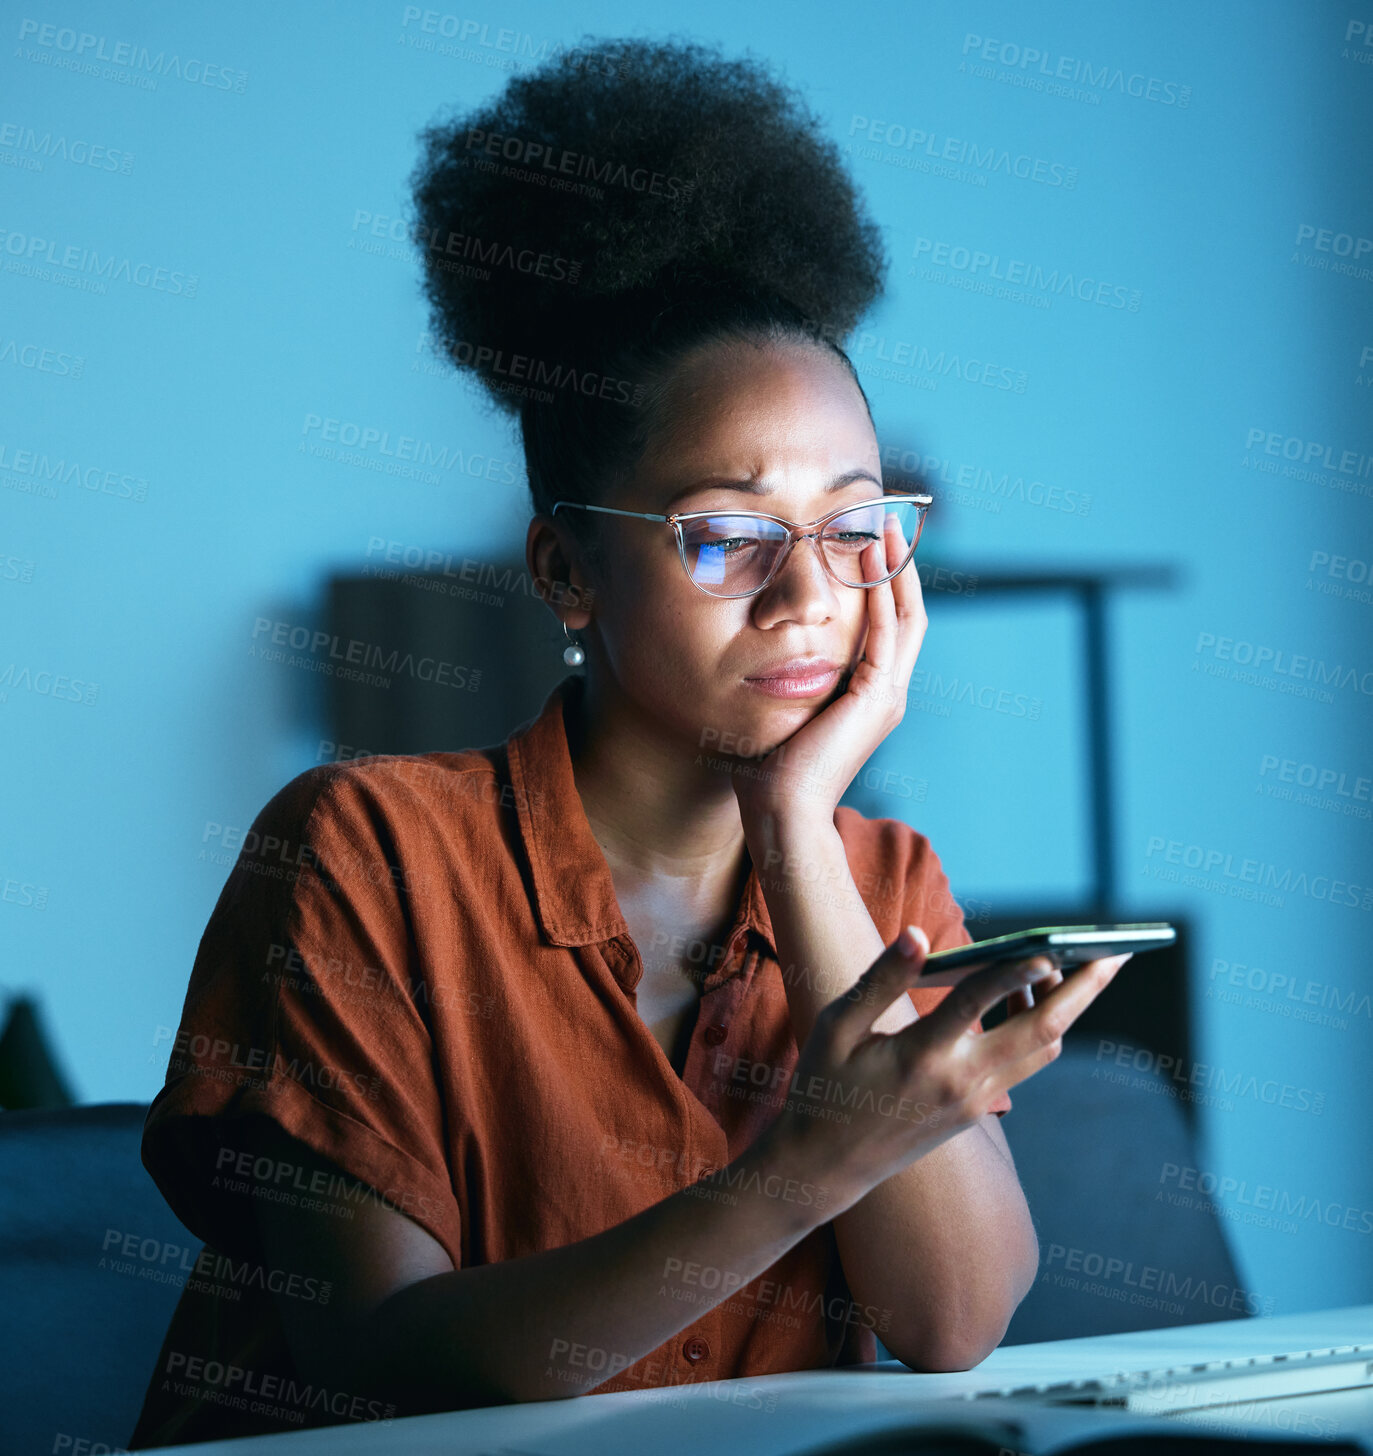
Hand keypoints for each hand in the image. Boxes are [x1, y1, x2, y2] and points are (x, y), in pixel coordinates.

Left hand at [731, 513, 925, 824]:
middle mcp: (886, 693)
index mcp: (868, 697)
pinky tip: (872, 563)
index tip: (866, 544)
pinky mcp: (877, 698)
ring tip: (884, 531)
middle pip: (907, 614)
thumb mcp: (780, 707)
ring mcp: (886, 696)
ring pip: (904, 617)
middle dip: (898, 567)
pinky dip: (882, 595)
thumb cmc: (768, 769)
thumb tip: (758, 650)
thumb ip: (784, 677)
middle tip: (886, 523)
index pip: (887, 627)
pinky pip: (886, 633)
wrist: (781, 811)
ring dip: (895, 571)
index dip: (882, 585)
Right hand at [765, 926, 1126, 1210]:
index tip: (1047, 946)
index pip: (976, 1006)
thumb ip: (880, 979)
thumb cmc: (823, 1084)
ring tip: (1082, 962)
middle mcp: (957, 1083)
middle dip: (1083, 991)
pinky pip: (1025, 1063)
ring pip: (1043, 1050)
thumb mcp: (836, 1026)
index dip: (1011, 973)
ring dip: (1069, 1007)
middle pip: (1040, 1033)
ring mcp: (973, 1102)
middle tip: (1117, 952)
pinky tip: (1031, 994)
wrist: (823, 1166)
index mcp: (917, 1058)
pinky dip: (1041, 1027)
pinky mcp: (977, 1111)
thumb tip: (918, 935)